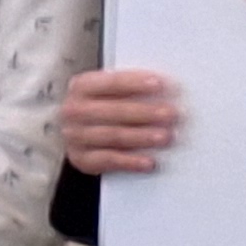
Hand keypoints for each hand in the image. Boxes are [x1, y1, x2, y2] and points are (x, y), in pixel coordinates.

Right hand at [60, 67, 179, 175]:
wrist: (78, 132)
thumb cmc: (103, 106)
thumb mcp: (108, 90)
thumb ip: (130, 87)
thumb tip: (165, 87)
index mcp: (82, 86)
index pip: (111, 83)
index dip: (136, 83)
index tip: (160, 84)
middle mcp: (74, 111)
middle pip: (114, 111)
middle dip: (145, 112)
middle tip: (171, 114)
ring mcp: (75, 136)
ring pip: (113, 136)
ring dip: (142, 137)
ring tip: (166, 136)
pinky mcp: (81, 159)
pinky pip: (108, 161)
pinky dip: (130, 162)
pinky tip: (149, 162)